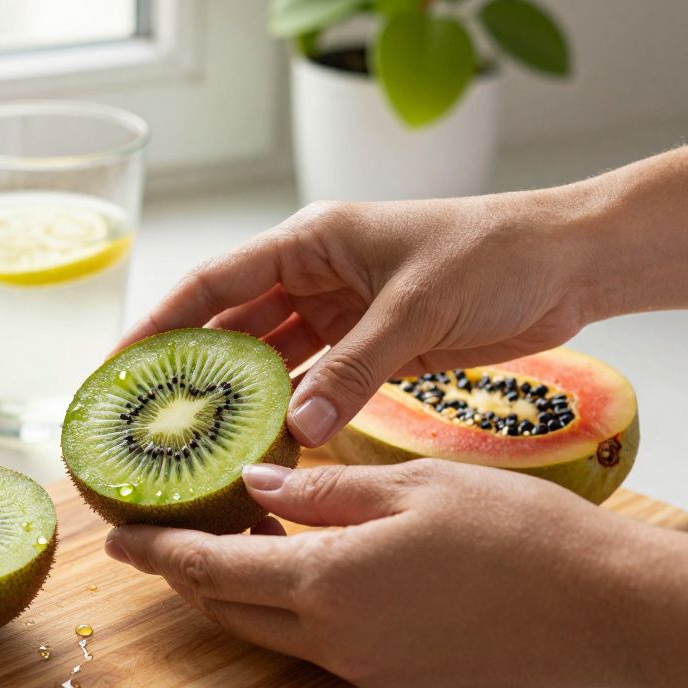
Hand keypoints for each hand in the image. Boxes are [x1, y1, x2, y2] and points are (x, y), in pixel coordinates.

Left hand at [103, 460, 642, 687]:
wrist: (603, 606)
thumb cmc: (516, 534)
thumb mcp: (409, 486)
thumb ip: (320, 494)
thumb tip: (255, 489)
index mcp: (328, 584)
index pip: (210, 569)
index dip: (157, 552)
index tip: (119, 536)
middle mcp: (334, 638)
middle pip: (228, 608)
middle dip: (185, 573)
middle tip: (159, 536)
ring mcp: (364, 665)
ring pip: (268, 629)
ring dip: (235, 591)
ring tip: (224, 542)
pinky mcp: (394, 674)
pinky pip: (316, 643)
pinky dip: (287, 607)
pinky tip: (299, 568)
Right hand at [116, 194, 593, 445]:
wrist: (568, 263)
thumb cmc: (491, 253)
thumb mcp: (414, 307)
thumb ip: (354, 369)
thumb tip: (297, 433)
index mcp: (310, 242)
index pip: (215, 282)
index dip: (162, 321)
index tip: (120, 363)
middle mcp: (315, 276)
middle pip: (234, 326)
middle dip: (194, 369)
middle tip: (150, 420)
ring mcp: (342, 314)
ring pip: (274, 361)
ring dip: (243, 398)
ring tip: (199, 443)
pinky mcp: (373, 348)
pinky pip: (319, 384)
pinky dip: (296, 412)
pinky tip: (270, 445)